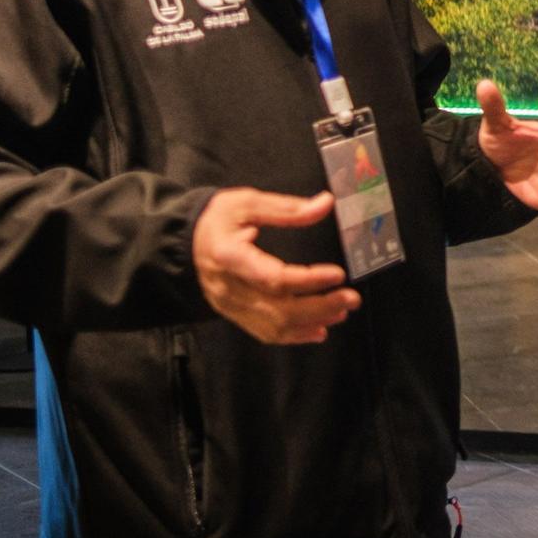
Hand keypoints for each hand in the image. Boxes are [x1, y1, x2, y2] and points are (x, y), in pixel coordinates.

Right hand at [192, 189, 359, 344]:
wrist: (185, 240)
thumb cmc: (218, 218)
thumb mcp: (248, 203)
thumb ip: (287, 208)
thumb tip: (326, 203)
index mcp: (229, 257)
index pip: (272, 277)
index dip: (307, 279)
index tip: (338, 274)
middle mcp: (228, 288)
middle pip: (277, 308)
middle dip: (319, 307)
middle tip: (352, 298)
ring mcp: (229, 306)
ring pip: (273, 325)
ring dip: (311, 322)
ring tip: (342, 311)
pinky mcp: (233, 314)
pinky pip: (264, 332)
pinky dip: (294, 335)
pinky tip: (319, 329)